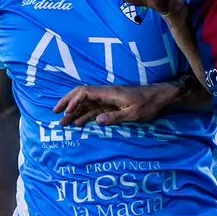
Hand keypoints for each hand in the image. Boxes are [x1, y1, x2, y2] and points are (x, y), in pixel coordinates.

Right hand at [54, 83, 170, 128]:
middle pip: (82, 95)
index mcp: (109, 93)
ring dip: (75, 112)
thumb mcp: (133, 113)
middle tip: (56, 114)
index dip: (73, 100)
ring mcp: (108, 100)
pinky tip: (79, 123)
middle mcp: (106, 94)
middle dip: (68, 104)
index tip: (66, 111)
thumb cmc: (149, 104)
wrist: (160, 98)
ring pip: (86, 104)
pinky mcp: (112, 105)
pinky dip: (85, 115)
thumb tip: (97, 121)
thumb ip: (115, 117)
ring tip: (64, 123)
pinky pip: (94, 109)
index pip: (85, 92)